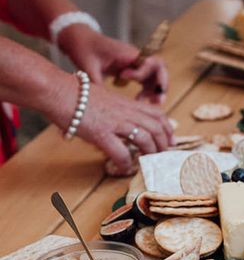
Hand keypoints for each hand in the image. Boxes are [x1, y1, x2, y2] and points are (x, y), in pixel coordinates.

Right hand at [50, 75, 174, 174]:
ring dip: (150, 153)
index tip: (171, 139)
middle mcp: (125, 112)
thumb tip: (119, 121)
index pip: (157, 113)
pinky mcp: (101, 133)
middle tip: (164, 155)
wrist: (57, 90)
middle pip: (156, 128)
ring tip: (148, 162)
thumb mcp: (104, 97)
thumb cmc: (74, 94)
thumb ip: (116, 108)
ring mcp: (115, 122)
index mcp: (126, 103)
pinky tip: (124, 169)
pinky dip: (125, 163)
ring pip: (145, 139)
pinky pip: (121, 152)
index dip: (167, 128)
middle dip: (164, 143)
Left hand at [57, 25, 167, 104]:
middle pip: (159, 69)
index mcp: (128, 53)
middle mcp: (136, 57)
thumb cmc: (83, 49)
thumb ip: (97, 84)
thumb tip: (101, 103)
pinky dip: (146, 90)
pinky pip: (147, 79)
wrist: (79, 39)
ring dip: (155, 90)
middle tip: (157, 101)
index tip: (122, 77)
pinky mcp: (132, 67)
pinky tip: (139, 100)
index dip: (140, 73)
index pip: (149, 62)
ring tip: (150, 104)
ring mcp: (135, 62)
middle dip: (160, 85)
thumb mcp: (87, 67)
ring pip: (155, 76)